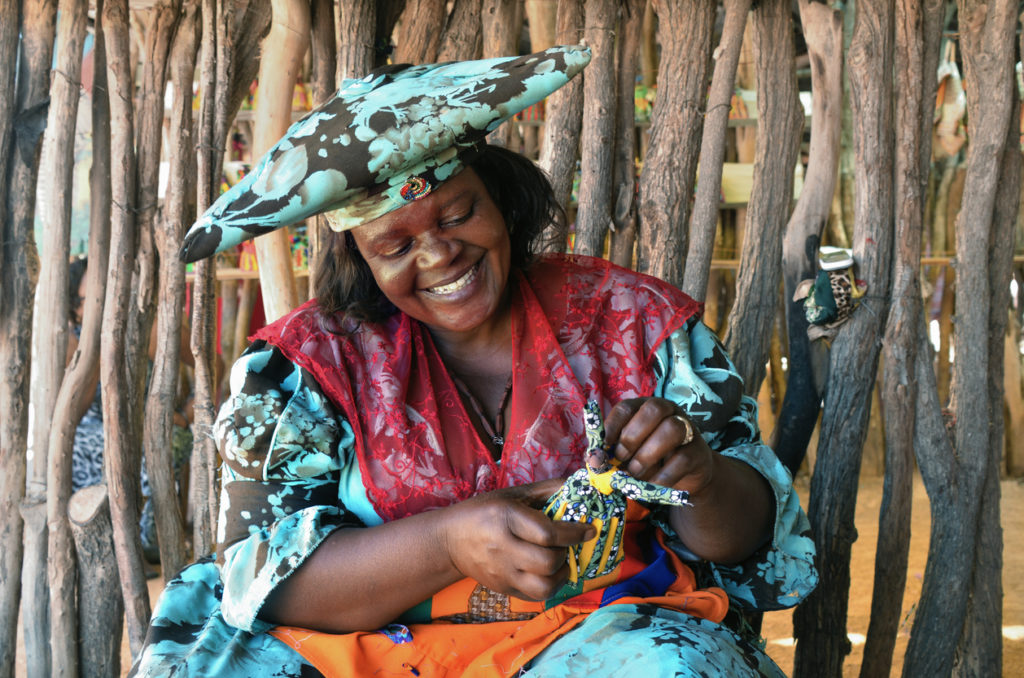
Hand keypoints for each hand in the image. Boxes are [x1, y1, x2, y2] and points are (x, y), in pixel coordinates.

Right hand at [443, 478, 594, 600]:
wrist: (449, 541)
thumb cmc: (484, 512)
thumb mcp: (512, 495)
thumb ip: (545, 490)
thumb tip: (577, 486)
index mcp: (506, 519)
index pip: (547, 532)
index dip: (574, 533)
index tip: (589, 530)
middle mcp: (503, 548)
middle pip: (547, 562)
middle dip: (565, 554)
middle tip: (565, 546)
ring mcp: (502, 572)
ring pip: (543, 587)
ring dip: (561, 576)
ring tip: (559, 563)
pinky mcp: (502, 588)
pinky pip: (534, 597)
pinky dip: (549, 587)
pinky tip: (547, 574)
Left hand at [604, 397, 713, 495]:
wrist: (685, 478)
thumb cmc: (650, 461)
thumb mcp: (629, 455)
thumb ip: (612, 454)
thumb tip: (593, 460)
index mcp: (645, 408)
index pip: (627, 407)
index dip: (612, 426)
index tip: (603, 448)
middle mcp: (669, 412)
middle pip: (653, 410)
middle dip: (632, 436)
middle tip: (621, 459)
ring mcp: (688, 430)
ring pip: (672, 429)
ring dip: (647, 454)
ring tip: (635, 472)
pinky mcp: (699, 453)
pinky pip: (683, 459)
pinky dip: (663, 475)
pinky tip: (652, 484)